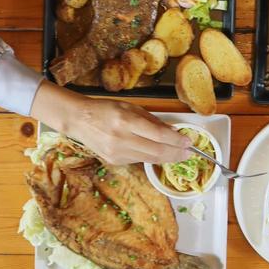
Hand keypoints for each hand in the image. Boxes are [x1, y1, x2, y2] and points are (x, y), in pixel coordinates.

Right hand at [30, 82, 191, 165]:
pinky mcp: (115, 161)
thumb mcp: (131, 107)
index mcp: (127, 121)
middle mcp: (122, 139)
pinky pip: (139, 160)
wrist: (79, 120)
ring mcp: (117, 153)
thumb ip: (153, 120)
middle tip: (189, 153)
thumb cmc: (107, 109)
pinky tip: (159, 154)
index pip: (158, 135)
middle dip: (176, 154)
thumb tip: (173, 132)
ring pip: (150, 159)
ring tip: (179, 155)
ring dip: (167, 158)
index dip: (176, 141)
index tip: (189, 142)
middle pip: (157, 151)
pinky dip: (152, 157)